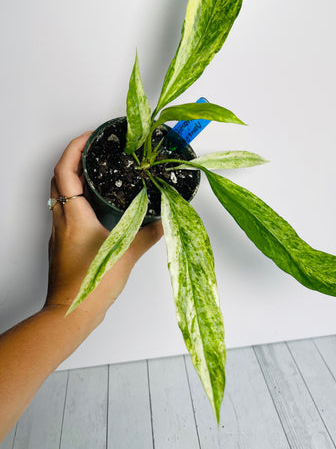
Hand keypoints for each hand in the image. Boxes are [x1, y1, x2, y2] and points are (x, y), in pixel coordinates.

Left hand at [46, 131, 162, 324]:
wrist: (70, 313)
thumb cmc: (91, 284)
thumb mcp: (126, 254)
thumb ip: (148, 234)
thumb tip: (166, 220)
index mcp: (74, 216)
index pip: (65, 171)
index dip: (75, 148)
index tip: (89, 136)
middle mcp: (61, 220)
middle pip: (57, 178)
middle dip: (72, 157)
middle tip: (92, 149)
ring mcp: (59, 233)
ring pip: (59, 194)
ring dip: (72, 177)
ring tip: (95, 171)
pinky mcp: (62, 244)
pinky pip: (65, 211)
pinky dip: (76, 198)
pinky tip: (94, 205)